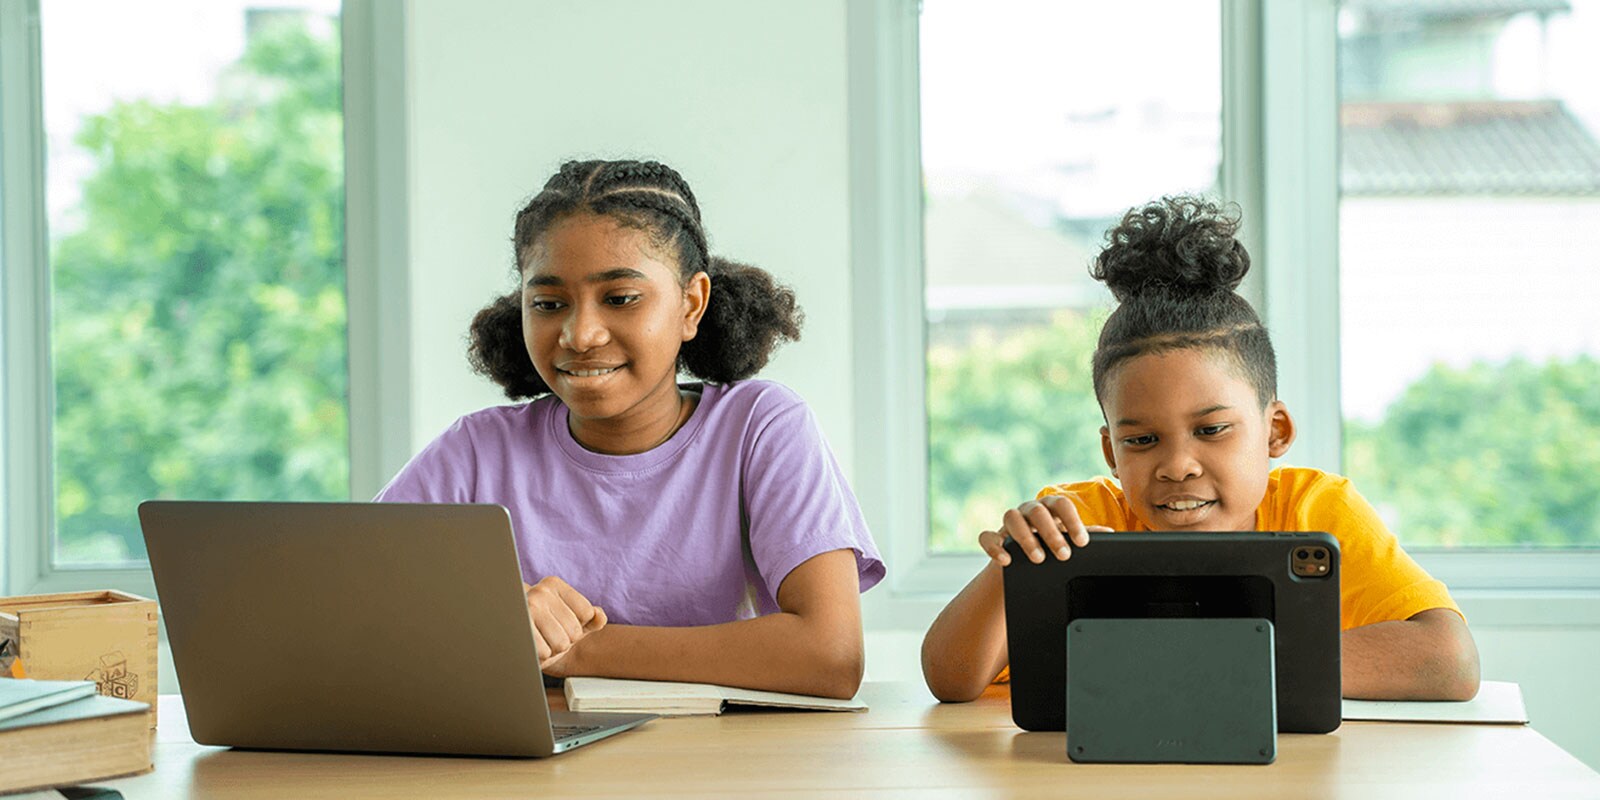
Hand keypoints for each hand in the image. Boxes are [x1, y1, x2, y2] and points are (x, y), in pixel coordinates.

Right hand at [523, 576, 606, 671]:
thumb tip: (599, 617)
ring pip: (561, 643)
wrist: (514, 638)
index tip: (562, 622)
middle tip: (549, 634)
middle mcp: (539, 592)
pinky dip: (542, 656)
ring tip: (541, 640)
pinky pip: (544, 652)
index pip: (587, 612)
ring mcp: (526, 610)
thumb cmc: (546, 627)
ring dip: (554, 649)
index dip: (579, 625)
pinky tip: (533, 646)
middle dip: (565, 640)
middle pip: (574, 630)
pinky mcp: (518, 630)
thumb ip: (592, 617)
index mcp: (553, 584)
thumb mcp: (572, 619)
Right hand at [977, 495, 1111, 565]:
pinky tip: (1006, 560)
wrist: (1023, 564)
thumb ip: (1085, 535)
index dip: (1073, 522)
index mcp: (1050, 508)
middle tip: (1064, 555)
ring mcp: (1008, 522)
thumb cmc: (1050, 545)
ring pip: (1011, 517)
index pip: (1062, 505)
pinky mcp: (993, 537)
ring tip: (1038, 559)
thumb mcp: (1068, 539)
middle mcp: (1029, 510)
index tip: (1082, 543)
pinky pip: (987, 536)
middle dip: (1051, 533)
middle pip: (1037, 511)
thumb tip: (1110, 534)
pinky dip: (994, 547)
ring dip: (1025, 537)